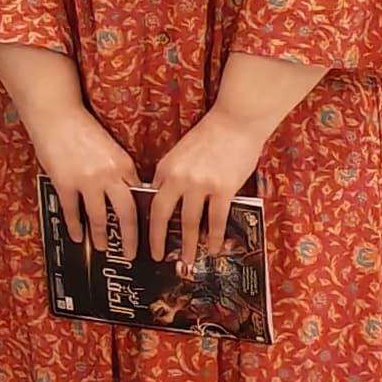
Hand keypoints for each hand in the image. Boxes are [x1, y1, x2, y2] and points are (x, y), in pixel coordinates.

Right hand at [23, 103, 147, 262]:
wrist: (57, 115)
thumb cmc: (82, 128)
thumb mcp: (110, 148)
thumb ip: (118, 171)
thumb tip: (127, 193)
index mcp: (124, 164)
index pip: (139, 196)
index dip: (144, 216)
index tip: (148, 231)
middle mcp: (110, 174)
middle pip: (127, 214)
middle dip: (131, 238)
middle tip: (133, 254)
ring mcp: (87, 180)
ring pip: (99, 217)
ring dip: (101, 236)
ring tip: (103, 247)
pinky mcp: (65, 183)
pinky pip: (72, 211)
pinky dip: (75, 226)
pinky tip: (78, 236)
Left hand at [147, 112, 269, 260]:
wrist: (236, 120)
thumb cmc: (211, 135)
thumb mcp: (181, 152)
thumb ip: (173, 175)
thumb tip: (168, 200)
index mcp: (165, 167)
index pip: (151, 200)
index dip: (147, 221)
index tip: (145, 236)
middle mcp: (178, 177)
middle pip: (162, 215)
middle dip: (157, 240)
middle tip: (158, 257)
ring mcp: (200, 184)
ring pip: (189, 222)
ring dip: (188, 245)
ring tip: (187, 260)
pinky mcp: (223, 189)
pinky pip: (215, 220)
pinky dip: (213, 238)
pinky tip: (212, 249)